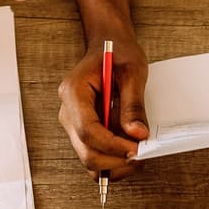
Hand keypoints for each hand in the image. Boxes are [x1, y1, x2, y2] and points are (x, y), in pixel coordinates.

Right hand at [57, 34, 147, 178]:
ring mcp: (73, 123)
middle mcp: (68, 111)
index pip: (87, 130)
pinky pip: (94, 154)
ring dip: (114, 164)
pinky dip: (112, 160)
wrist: (109, 45)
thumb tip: (137, 134)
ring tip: (138, 153)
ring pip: (89, 158)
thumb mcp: (132, 71)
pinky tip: (129, 149)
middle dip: (114, 159)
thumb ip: (133, 104)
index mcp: (74, 92)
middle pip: (85, 151)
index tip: (136, 148)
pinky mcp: (83, 130)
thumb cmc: (118, 52)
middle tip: (141, 154)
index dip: (112, 145)